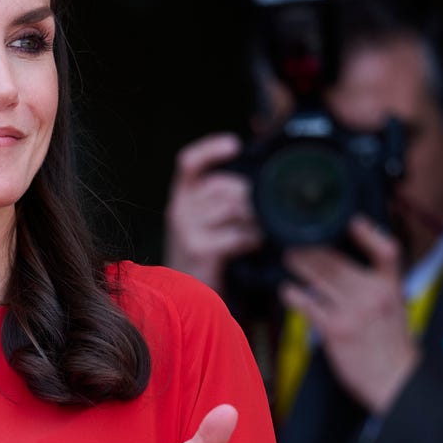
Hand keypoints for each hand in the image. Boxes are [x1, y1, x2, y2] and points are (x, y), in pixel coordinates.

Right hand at [164, 133, 262, 292]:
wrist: (184, 298)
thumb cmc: (205, 255)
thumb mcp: (207, 221)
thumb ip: (224, 198)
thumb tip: (258, 180)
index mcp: (182, 197)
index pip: (189, 163)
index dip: (210, 150)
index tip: (235, 145)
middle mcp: (178, 209)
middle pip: (221, 185)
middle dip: (248, 194)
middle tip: (263, 208)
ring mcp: (186, 229)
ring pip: (231, 208)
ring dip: (253, 217)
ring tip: (260, 228)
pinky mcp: (198, 249)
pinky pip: (235, 234)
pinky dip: (251, 237)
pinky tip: (255, 243)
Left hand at [281, 215, 418, 412]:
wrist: (395, 380)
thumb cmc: (390, 343)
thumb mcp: (395, 306)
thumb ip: (377, 283)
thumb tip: (353, 262)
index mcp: (391, 287)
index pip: (387, 251)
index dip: (369, 233)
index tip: (352, 221)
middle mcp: (373, 295)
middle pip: (337, 260)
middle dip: (312, 248)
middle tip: (296, 241)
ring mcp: (354, 311)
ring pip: (319, 277)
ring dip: (299, 265)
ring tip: (289, 258)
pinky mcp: (336, 329)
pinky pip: (308, 305)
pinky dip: (294, 295)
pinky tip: (287, 290)